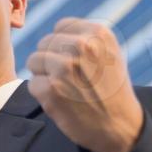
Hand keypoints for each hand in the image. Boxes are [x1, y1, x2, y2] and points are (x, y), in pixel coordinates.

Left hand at [27, 18, 143, 151]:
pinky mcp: (51, 90)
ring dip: (43, 75)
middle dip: (51, 59)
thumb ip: (86, 38)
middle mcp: (81, 46)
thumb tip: (54, 33)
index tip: (74, 61)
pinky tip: (60, 100)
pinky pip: (32, 83)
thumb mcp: (109, 53)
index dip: (62, 45)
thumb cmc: (112, 89)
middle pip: (44, 43)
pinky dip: (41, 93)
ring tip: (63, 87)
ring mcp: (65, 68)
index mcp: (98, 33)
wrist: (119, 124)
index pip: (61, 26)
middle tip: (68, 78)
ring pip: (34, 61)